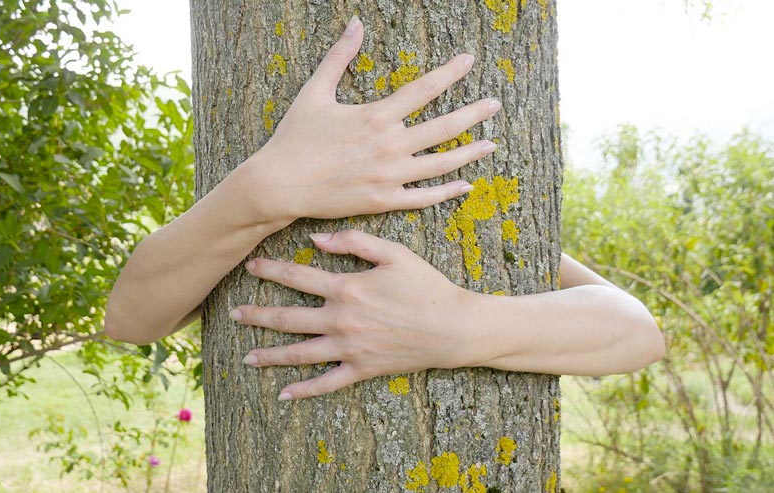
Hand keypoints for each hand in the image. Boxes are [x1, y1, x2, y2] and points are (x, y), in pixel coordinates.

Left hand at [230, 229, 474, 399]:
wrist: (453, 327)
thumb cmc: (426, 286)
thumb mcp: (394, 253)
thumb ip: (354, 242)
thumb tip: (316, 239)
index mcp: (346, 288)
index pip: (298, 277)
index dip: (270, 270)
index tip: (249, 265)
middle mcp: (340, 320)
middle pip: (288, 318)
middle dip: (258, 315)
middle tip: (232, 314)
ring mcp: (349, 348)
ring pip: (300, 353)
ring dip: (270, 354)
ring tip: (246, 357)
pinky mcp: (362, 369)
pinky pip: (327, 383)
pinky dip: (304, 390)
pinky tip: (284, 395)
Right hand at [245, 16, 499, 222]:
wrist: (279, 185)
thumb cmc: (294, 137)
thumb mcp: (315, 92)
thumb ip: (339, 57)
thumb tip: (355, 23)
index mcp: (375, 116)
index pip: (423, 89)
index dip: (450, 73)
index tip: (469, 61)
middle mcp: (388, 145)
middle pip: (443, 127)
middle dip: (473, 114)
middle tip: (495, 104)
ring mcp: (388, 176)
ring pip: (439, 164)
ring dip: (468, 153)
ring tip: (491, 144)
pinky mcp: (383, 201)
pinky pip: (423, 197)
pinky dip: (447, 192)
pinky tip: (466, 184)